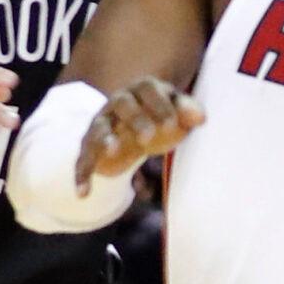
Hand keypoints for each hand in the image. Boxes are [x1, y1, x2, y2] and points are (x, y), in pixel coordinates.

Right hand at [75, 78, 205, 190]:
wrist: (136, 130)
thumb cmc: (161, 118)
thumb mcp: (178, 114)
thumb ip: (188, 112)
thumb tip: (201, 117)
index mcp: (142, 90)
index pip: (149, 90)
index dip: (160, 105)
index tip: (172, 125)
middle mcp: (118, 103)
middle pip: (122, 104)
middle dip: (135, 119)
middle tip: (148, 138)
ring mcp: (102, 123)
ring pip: (99, 127)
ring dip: (104, 138)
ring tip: (113, 151)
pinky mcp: (90, 147)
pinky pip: (84, 159)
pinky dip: (83, 174)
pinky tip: (84, 193)